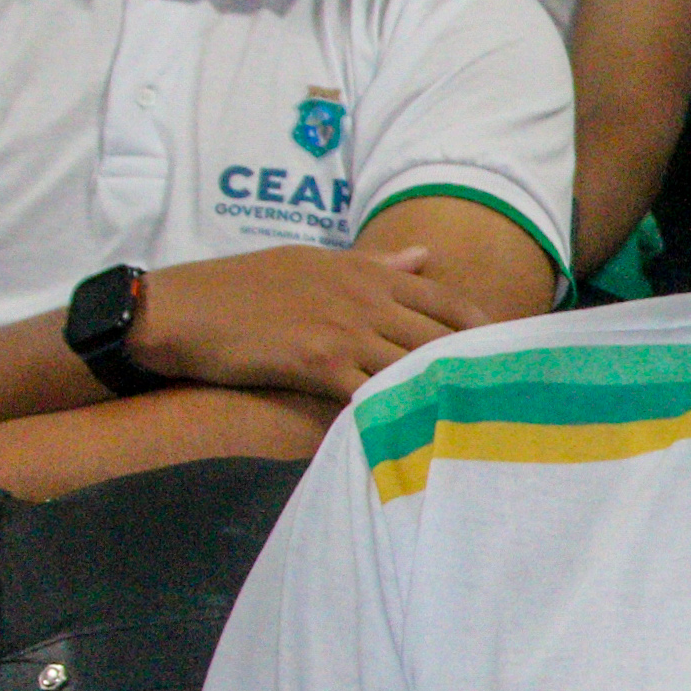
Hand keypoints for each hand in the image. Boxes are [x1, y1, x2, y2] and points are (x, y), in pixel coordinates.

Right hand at [132, 244, 489, 399]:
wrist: (180, 309)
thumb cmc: (243, 286)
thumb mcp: (313, 261)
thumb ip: (376, 265)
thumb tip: (426, 258)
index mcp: (367, 272)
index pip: (447, 300)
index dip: (484, 329)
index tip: (511, 354)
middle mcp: (366, 298)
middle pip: (441, 336)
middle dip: (477, 366)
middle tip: (508, 398)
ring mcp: (344, 330)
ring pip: (414, 363)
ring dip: (444, 391)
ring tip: (479, 421)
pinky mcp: (318, 363)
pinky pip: (372, 391)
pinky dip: (397, 410)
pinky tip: (421, 432)